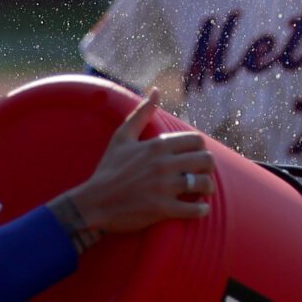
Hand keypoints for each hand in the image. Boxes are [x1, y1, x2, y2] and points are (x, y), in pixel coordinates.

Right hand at [49, 92, 213, 239]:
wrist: (94, 203)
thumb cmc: (109, 169)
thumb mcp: (122, 137)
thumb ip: (141, 113)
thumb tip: (156, 91)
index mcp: (157, 146)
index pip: (196, 140)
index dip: (201, 149)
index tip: (195, 157)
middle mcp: (163, 164)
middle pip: (206, 160)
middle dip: (208, 168)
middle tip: (202, 174)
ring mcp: (164, 187)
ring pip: (204, 184)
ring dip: (207, 189)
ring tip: (202, 192)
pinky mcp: (162, 209)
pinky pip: (194, 210)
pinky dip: (201, 210)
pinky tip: (199, 209)